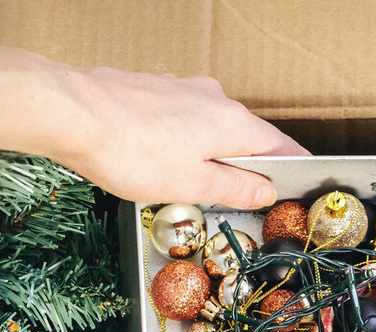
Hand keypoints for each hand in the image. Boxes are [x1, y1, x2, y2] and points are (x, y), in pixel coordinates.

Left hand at [0, 46, 306, 207]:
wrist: (74, 113)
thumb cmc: (133, 152)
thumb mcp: (191, 184)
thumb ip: (234, 188)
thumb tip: (265, 189)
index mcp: (232, 122)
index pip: (279, 145)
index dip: (292, 167)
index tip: (301, 182)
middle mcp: (214, 98)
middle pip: (245, 135)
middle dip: (249, 164)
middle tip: (249, 197)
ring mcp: (182, 89)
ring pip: (211, 126)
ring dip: (214, 154)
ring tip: (202, 186)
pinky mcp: (153, 90)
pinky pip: (183, 119)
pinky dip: (186, 141)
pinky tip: (166, 161)